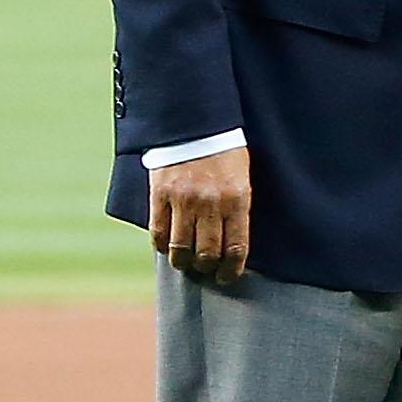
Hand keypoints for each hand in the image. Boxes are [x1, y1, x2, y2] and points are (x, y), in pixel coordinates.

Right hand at [149, 147, 254, 283]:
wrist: (194, 124)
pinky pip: (158, 233)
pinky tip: (167, 248)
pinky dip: (162, 246)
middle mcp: (210, 204)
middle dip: (207, 268)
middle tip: (207, 270)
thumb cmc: (225, 152)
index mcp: (237, 199)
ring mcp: (183, 201)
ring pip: (181, 248)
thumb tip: (232, 242)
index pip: (236, 247)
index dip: (231, 269)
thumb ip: (237, 208)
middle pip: (207, 253)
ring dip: (184, 262)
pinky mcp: (159, 196)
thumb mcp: (242, 179)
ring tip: (186, 263)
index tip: (228, 276)